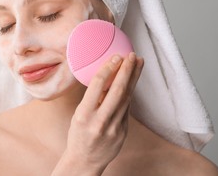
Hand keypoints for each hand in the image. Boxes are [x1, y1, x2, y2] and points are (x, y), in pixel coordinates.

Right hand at [55, 52, 143, 174]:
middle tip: (132, 55)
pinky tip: (132, 82)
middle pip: (118, 90)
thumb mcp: (78, 115)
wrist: (85, 161)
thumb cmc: (78, 135)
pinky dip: (130, 93)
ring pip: (127, 98)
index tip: (116, 57)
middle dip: (127, 70)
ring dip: (134, 79)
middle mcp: (100, 121)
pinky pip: (127, 108)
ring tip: (138, 63)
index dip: (108, 69)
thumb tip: (106, 77)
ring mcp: (114, 128)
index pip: (97, 86)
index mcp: (84, 115)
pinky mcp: (123, 132)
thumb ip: (92, 99)